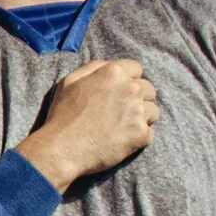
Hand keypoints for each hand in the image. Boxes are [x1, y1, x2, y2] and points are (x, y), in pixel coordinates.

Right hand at [18, 57, 159, 191]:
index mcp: (114, 72)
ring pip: (153, 111)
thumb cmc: (63, 115)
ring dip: (142, 118)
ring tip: (122, 127)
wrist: (62, 149)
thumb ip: (94, 68)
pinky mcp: (141, 134)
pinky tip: (121, 140)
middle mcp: (130, 88)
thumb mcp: (70, 81)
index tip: (119, 93)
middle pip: (149, 89)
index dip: (128, 81)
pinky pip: (149, 134)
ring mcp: (138, 111)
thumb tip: (110, 66)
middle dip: (138, 99)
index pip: (136, 69)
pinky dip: (138, 138)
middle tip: (121, 112)